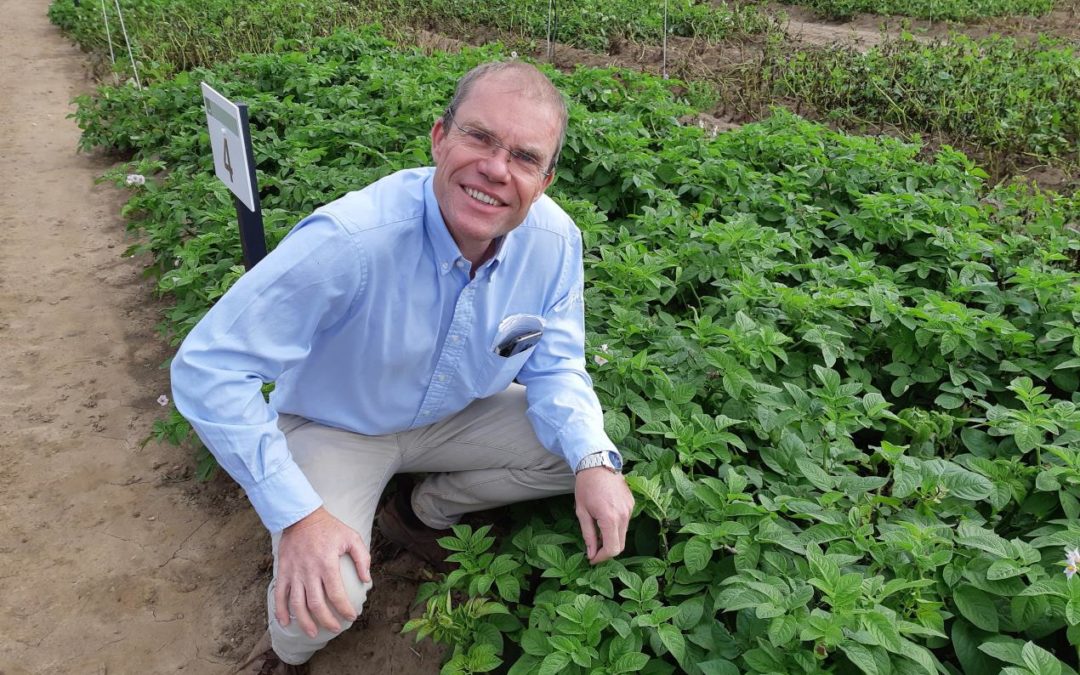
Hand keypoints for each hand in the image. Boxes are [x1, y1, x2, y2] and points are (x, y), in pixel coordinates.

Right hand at [274, 506, 370, 637]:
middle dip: (326, 621)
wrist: (301, 517)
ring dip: (304, 622)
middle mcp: (309, 571)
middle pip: (316, 604)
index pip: (336, 594)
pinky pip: (280, 595)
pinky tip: (286, 623)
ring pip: (297, 604)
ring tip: (312, 633)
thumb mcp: (351, 537)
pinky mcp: (283, 571)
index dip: (344, 609)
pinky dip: (281, 611)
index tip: (351, 617)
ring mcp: (294, 573)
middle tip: (335, 629)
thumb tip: (366, 579)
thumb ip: (362, 557)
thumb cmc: (329, 528)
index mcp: (327, 563)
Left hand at [574, 468, 633, 564]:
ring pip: (623, 534)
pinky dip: (616, 527)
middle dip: (607, 551)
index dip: (601, 558)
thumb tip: (591, 554)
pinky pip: (626, 522)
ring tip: (598, 533)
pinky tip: (605, 520)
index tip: (591, 559)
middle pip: (620, 545)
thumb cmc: (586, 487)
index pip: (612, 549)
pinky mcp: (632, 504)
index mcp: (610, 518)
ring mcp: (630, 509)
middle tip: (594, 550)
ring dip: (611, 539)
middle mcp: (624, 515)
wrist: (597, 464)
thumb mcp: (582, 512)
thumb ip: (588, 535)